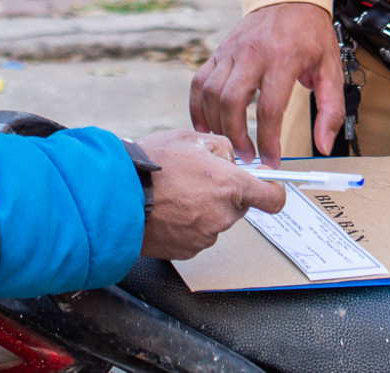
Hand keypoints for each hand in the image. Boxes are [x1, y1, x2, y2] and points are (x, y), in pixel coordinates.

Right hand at [134, 129, 285, 259]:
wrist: (117, 197)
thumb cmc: (151, 165)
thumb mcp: (190, 139)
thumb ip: (220, 146)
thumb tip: (230, 158)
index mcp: (229, 185)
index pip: (272, 198)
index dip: (273, 193)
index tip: (270, 190)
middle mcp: (223, 214)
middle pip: (239, 206)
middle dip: (224, 194)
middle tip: (196, 180)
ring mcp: (205, 235)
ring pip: (216, 220)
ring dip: (204, 209)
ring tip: (175, 194)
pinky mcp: (188, 250)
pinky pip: (198, 235)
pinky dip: (187, 225)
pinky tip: (168, 210)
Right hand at [188, 2, 343, 164]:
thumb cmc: (311, 34)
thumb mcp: (331, 69)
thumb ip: (332, 110)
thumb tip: (324, 144)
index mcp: (284, 58)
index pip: (270, 108)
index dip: (269, 141)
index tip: (271, 161)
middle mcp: (254, 53)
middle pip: (232, 102)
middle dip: (236, 137)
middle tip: (246, 156)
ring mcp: (232, 51)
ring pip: (212, 93)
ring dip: (216, 125)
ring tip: (229, 145)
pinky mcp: (219, 51)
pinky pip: (200, 82)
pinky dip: (198, 107)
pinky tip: (207, 125)